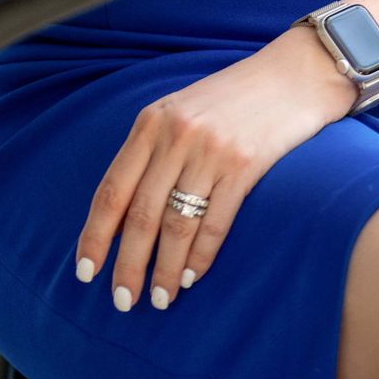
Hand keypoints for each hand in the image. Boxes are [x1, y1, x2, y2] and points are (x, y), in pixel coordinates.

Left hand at [75, 27, 351, 312]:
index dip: (95, 234)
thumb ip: (151, 152)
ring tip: (159, 300)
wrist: (292, 76)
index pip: (112, 188)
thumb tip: (122, 214)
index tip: (85, 271)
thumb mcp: (179, 112)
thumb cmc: (231, 99)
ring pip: (176, 224)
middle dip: (127, 264)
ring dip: (165, 269)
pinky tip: (192, 278)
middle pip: (140, 214)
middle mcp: (175, 136)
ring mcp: (210, 151)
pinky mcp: (245, 166)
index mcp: (150, 123)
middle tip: (121, 302)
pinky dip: (201, 256)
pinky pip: (216, 222)